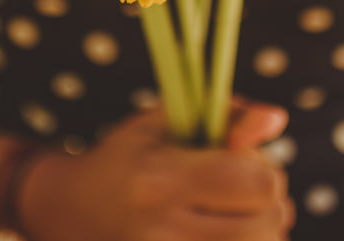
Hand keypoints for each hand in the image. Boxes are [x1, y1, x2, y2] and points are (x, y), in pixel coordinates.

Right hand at [19, 98, 293, 240]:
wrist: (67, 210)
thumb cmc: (124, 158)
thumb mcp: (164, 122)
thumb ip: (226, 115)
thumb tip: (276, 118)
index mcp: (161, 179)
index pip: (257, 184)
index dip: (266, 171)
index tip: (245, 163)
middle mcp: (162, 230)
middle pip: (264, 229)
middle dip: (270, 208)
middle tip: (245, 195)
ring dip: (261, 235)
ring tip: (236, 217)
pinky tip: (224, 233)